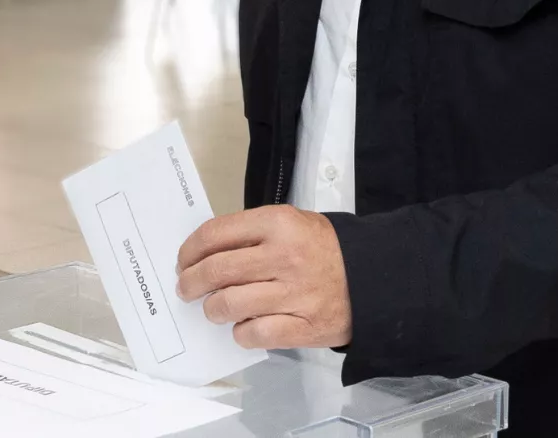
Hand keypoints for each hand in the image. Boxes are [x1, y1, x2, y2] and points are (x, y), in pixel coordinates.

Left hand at [175, 205, 351, 349]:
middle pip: (216, 271)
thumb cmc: (325, 250)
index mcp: (278, 223)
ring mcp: (294, 294)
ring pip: (229, 304)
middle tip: (186, 288)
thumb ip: (251, 233)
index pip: (215, 234)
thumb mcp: (290, 223)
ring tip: (214, 309)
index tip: (183, 261)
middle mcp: (284, 257)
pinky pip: (254, 334)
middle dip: (191, 283)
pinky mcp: (304, 326)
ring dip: (212, 309)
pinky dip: (241, 333)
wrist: (374, 277)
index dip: (190, 250)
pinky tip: (243, 326)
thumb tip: (204, 254)